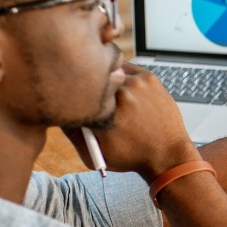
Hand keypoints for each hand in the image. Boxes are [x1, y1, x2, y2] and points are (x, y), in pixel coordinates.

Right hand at [64, 62, 199, 181]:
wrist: (167, 155)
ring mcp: (136, 82)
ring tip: (114, 100)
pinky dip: (123, 78)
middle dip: (90, 88)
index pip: (75, 94)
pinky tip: (127, 94)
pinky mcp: (148, 77)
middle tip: (95, 99)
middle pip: (91, 78)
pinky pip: (126, 69)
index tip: (75, 101)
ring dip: (107, 80)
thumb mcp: (94, 154)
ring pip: (109, 71)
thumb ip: (72, 133)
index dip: (73, 97)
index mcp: (102, 112)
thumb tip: (59, 111)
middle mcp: (118, 93)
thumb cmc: (131, 157)